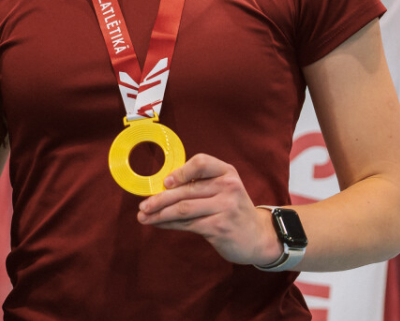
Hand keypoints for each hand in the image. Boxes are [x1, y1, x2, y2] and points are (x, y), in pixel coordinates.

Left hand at [135, 154, 282, 265]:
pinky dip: (169, 224)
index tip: (165, 182)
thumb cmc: (232, 210)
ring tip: (143, 217)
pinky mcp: (220, 227)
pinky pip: (188, 224)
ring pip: (183, 209)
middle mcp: (228, 187)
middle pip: (186, 191)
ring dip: (159, 214)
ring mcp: (225, 207)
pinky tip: (158, 224)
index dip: (180, 172)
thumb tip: (160, 188)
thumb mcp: (223, 189)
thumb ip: (199, 185)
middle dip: (159, 199)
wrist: (258, 236)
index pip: (201, 162)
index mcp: (227, 172)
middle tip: (142, 206)